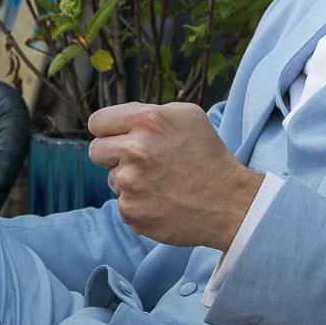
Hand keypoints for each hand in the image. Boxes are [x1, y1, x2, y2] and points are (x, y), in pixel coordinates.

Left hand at [87, 101, 262, 251]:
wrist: (229, 203)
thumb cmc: (209, 155)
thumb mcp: (188, 116)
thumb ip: (148, 112)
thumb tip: (120, 121)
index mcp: (147, 120)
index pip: (97, 122)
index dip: (109, 130)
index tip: (121, 138)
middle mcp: (135, 150)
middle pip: (96, 151)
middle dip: (114, 156)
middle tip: (144, 162)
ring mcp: (130, 184)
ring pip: (112, 180)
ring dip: (130, 182)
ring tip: (163, 184)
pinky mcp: (131, 212)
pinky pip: (123, 205)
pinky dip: (140, 205)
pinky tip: (164, 202)